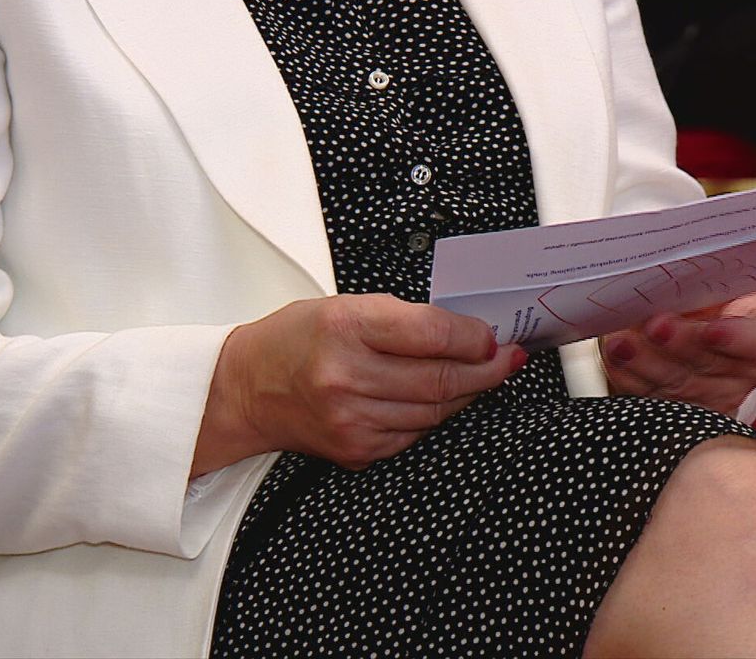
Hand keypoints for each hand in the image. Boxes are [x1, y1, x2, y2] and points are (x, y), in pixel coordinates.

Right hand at [202, 294, 524, 471]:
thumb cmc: (299, 338)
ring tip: (482, 376)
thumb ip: (405, 318)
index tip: (495, 336)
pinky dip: (435, 417)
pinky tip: (441, 400)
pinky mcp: (356, 450)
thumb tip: (469, 333)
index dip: (474, 338)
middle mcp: (346, 376)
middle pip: (440, 379)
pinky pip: (415, 434)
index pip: (431, 334)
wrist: (247, 388)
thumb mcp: (346, 306)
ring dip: (466, 394)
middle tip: (508, 359)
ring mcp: (350, 419)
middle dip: (486, 369)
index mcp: (346, 326)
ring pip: (434, 412)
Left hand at [599, 288, 755, 416]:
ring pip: (678, 384)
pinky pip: (653, 396)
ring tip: (622, 343)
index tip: (712, 331)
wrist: (703, 315)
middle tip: (654, 326)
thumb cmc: (714, 289)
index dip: (736, 337)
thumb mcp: (718, 273)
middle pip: (711, 362)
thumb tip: (668, 273)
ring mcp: (716, 392)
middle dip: (679, 344)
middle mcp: (747, 367)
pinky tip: (616, 358)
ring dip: (646, 363)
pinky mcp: (684, 407)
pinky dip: (630, 376)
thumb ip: (701, 277)